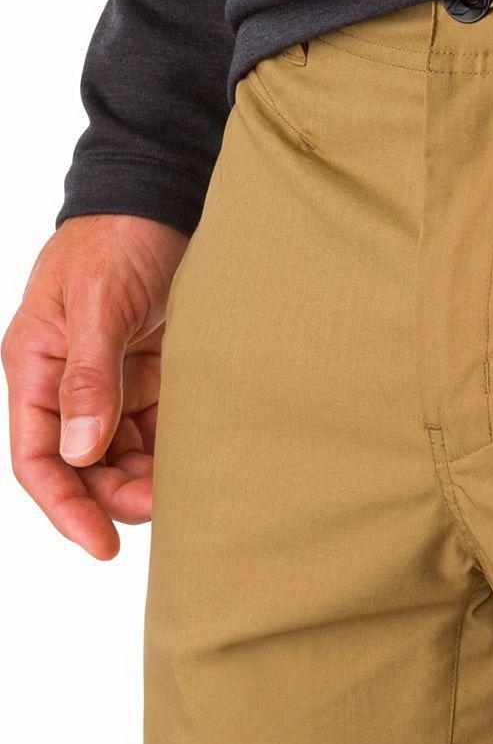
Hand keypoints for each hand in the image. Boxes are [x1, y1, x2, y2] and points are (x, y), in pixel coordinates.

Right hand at [4, 215, 187, 558]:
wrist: (161, 197)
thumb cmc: (117, 238)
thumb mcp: (98, 303)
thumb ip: (90, 377)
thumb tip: (79, 450)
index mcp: (36, 367)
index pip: (36, 457)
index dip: (65, 507)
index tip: (101, 545)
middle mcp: (69, 383)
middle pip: (83, 467)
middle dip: (116, 496)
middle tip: (165, 510)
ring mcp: (113, 382)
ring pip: (124, 456)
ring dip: (150, 479)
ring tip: (191, 490)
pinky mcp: (154, 377)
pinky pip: (160, 431)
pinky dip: (177, 452)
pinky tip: (205, 464)